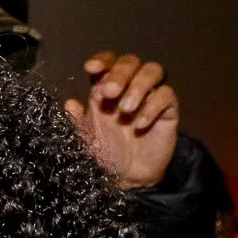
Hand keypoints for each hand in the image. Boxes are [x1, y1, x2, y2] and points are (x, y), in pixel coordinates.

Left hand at [66, 52, 179, 189]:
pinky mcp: (168, 109)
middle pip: (130, 62)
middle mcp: (130, 86)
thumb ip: (78, 121)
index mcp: (108, 88)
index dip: (102, 61)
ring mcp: (151, 95)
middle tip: (110, 92)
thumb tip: (69, 103)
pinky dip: (153, 106)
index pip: (108, 63)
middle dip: (119, 73)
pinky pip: (166, 95)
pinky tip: (139, 124)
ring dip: (137, 86)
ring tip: (126, 110)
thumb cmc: (107, 152)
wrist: (129, 176)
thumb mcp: (87, 138)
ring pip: (152, 71)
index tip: (91, 68)